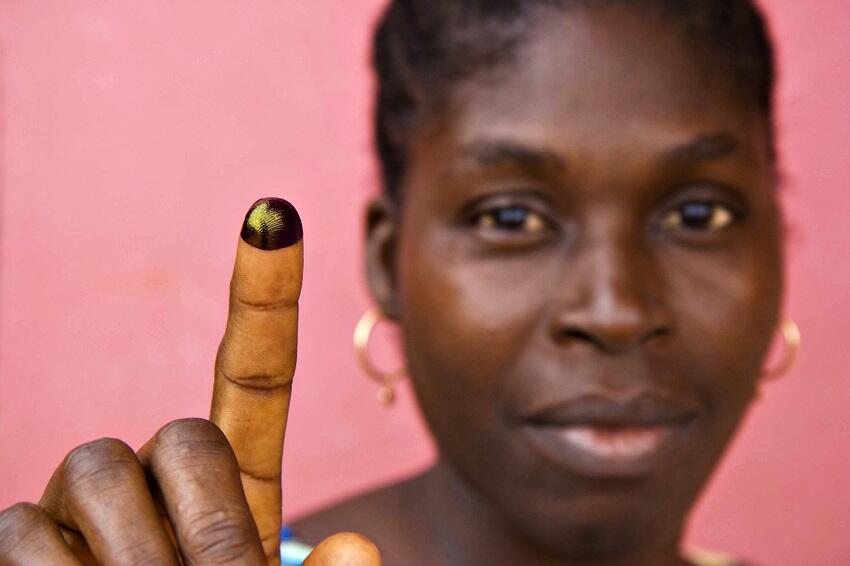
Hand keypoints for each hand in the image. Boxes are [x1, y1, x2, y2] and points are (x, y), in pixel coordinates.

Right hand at [0, 198, 380, 565]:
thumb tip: (355, 546)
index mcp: (240, 485)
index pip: (254, 373)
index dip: (266, 296)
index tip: (277, 211)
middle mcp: (160, 479)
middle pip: (172, 432)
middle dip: (197, 518)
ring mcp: (88, 510)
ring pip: (88, 470)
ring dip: (126, 560)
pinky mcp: (25, 546)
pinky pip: (21, 532)